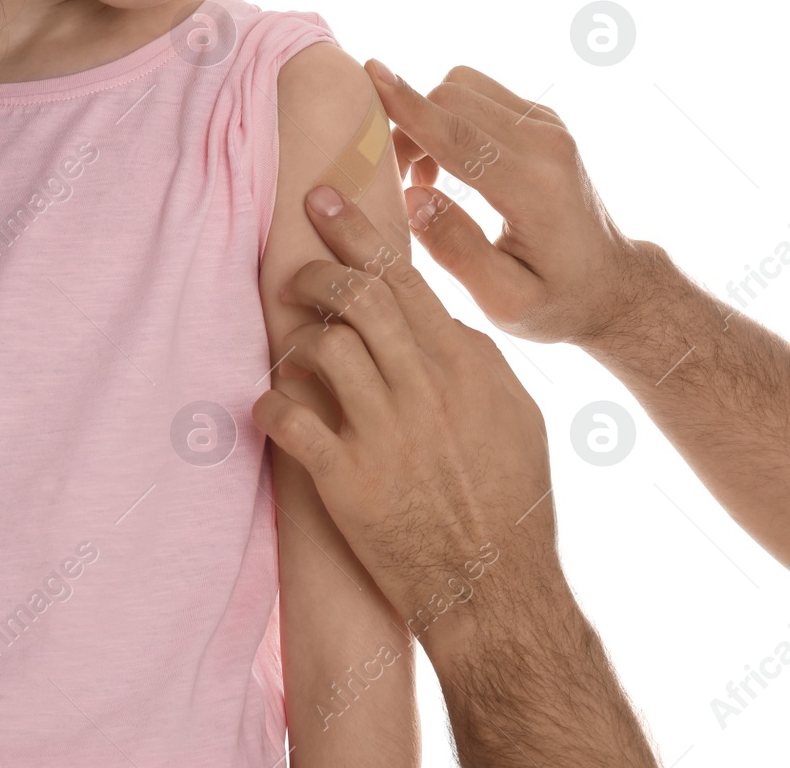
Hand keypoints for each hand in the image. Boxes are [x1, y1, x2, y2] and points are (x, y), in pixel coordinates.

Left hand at [252, 184, 563, 653]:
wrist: (497, 589)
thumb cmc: (512, 503)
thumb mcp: (518, 415)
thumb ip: (478, 362)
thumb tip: (444, 324)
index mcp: (467, 365)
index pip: (406, 279)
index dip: (359, 234)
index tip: (327, 201)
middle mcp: (425, 388)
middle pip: (360, 297)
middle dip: (317, 267)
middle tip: (294, 266)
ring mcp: (386, 433)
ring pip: (323, 347)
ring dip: (296, 338)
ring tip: (291, 348)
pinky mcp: (348, 480)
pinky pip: (291, 419)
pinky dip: (271, 404)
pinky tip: (272, 409)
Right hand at [363, 61, 656, 347]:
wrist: (611, 283)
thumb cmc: (556, 302)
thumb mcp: (505, 302)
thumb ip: (457, 252)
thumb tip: (412, 197)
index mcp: (535, 187)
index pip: (459, 135)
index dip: (409, 107)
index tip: (370, 73)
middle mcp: (546, 142)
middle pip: (452, 100)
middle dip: (408, 127)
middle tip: (396, 181)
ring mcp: (547, 124)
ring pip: (463, 88)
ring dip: (428, 120)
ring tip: (425, 178)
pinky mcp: (541, 119)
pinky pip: (477, 95)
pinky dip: (448, 119)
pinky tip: (449, 167)